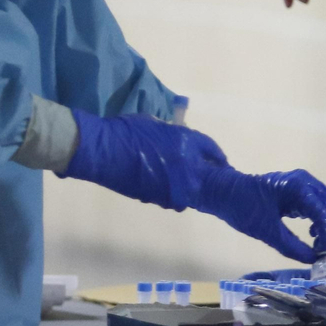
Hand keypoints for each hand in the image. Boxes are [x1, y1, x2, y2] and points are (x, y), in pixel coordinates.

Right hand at [61, 110, 228, 210]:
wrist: (105, 150)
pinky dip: (173, 193)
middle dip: (209, 176)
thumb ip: (175, 136)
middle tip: (207, 175)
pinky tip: (165, 186)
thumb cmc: (129, 130)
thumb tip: (180, 144)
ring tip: (182, 182)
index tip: (220, 161)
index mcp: (188, 142)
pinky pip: (175, 198)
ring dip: (190, 187)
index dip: (217, 156)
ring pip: (192, 192)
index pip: (212, 151)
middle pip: (209, 177)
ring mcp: (175, 186)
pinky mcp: (160, 199)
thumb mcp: (157, 125)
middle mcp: (188, 166)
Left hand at [197, 166, 325, 263]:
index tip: (324, 256)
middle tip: (323, 252)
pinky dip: (321, 220)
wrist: (223, 192)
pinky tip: (311, 233)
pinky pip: (319, 204)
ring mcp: (303, 183)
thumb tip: (314, 261)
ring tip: (317, 245)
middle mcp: (305, 182)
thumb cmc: (242, 208)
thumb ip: (293, 247)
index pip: (325, 214)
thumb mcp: (267, 232)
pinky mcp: (299, 189)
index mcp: (298, 188)